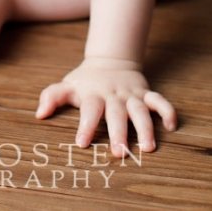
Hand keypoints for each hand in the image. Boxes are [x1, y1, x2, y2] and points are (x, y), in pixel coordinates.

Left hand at [36, 57, 176, 156]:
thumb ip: (52, 96)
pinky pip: (159, 101)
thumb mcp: (68, 85)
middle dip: (119, 133)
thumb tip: (39, 114)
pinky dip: (167, 111)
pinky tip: (172, 127)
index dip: (86, 125)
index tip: (82, 143)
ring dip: (146, 128)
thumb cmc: (86, 80)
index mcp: (94, 95)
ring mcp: (131, 95)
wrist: (110, 59)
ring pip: (141, 110)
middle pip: (117, 114)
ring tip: (148, 148)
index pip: (90, 110)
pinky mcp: (146, 93)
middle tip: (118, 153)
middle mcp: (114, 96)